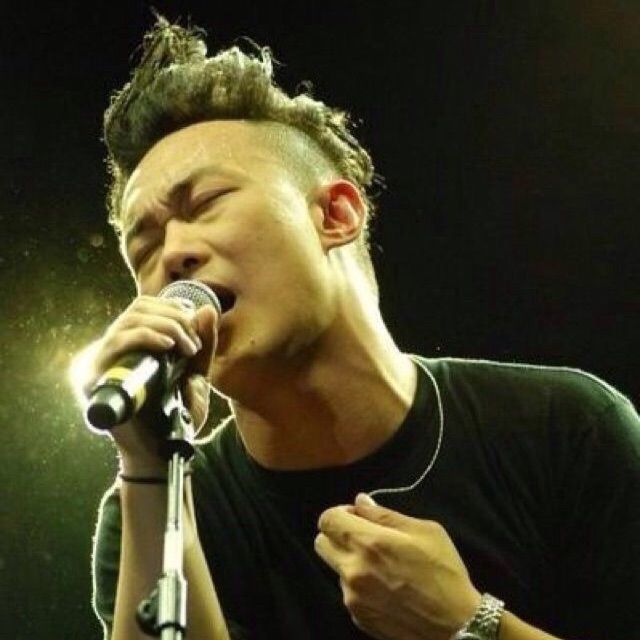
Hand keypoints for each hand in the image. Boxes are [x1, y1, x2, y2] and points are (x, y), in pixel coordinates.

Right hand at [70, 295, 218, 472]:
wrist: (162, 453)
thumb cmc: (176, 415)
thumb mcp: (196, 375)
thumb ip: (202, 345)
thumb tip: (206, 309)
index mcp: (134, 346)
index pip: (144, 306)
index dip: (171, 306)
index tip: (194, 324)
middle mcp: (115, 350)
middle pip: (137, 308)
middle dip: (173, 317)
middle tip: (193, 342)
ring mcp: (103, 362)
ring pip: (128, 321)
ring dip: (164, 325)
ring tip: (186, 346)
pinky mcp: (95, 377)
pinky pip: (116, 343)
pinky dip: (145, 336)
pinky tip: (168, 345)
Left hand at [315, 494, 480, 639]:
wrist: (456, 626)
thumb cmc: (444, 572)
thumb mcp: (424, 531)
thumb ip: (385, 515)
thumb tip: (360, 501)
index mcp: (368, 543)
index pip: (327, 519)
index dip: (340, 513)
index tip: (358, 516)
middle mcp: (353, 570)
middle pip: (321, 543)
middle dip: (337, 535)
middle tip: (363, 537)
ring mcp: (353, 597)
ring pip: (336, 568)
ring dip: (350, 561)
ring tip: (381, 566)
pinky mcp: (358, 617)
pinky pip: (348, 592)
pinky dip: (360, 585)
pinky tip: (386, 588)